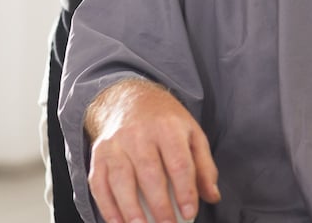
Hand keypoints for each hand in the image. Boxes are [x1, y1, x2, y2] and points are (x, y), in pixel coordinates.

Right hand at [86, 80, 220, 222]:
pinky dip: (107, 208)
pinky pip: (100, 184)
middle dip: (160, 205)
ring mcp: (116, 143)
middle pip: (150, 173)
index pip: (178, 162)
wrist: (130, 98)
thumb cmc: (165, 122)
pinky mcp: (99, 154)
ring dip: (131, 210)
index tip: (190, 214)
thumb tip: (211, 196)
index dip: (185, 191)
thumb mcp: (191, 133)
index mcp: (168, 127)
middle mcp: (140, 133)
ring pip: (122, 179)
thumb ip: (204, 165)